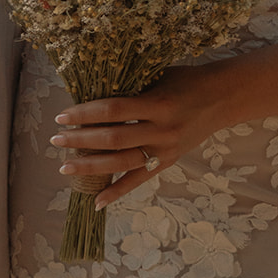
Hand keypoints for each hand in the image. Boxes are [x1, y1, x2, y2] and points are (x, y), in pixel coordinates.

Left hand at [49, 62, 232, 210]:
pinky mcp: (168, 163)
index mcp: (156, 103)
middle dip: (81, 141)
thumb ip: (130, 88)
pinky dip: (117, 191)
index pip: (113, 110)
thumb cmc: (186, 80)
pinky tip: (96, 200)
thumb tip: (91, 96)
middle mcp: (161, 130)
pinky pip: (139, 180)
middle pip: (113, 139)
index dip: (85, 114)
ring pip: (122, 163)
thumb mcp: (157, 76)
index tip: (61, 116)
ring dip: (91, 166)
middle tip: (55, 141)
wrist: (222, 98)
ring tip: (65, 167)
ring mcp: (165, 150)